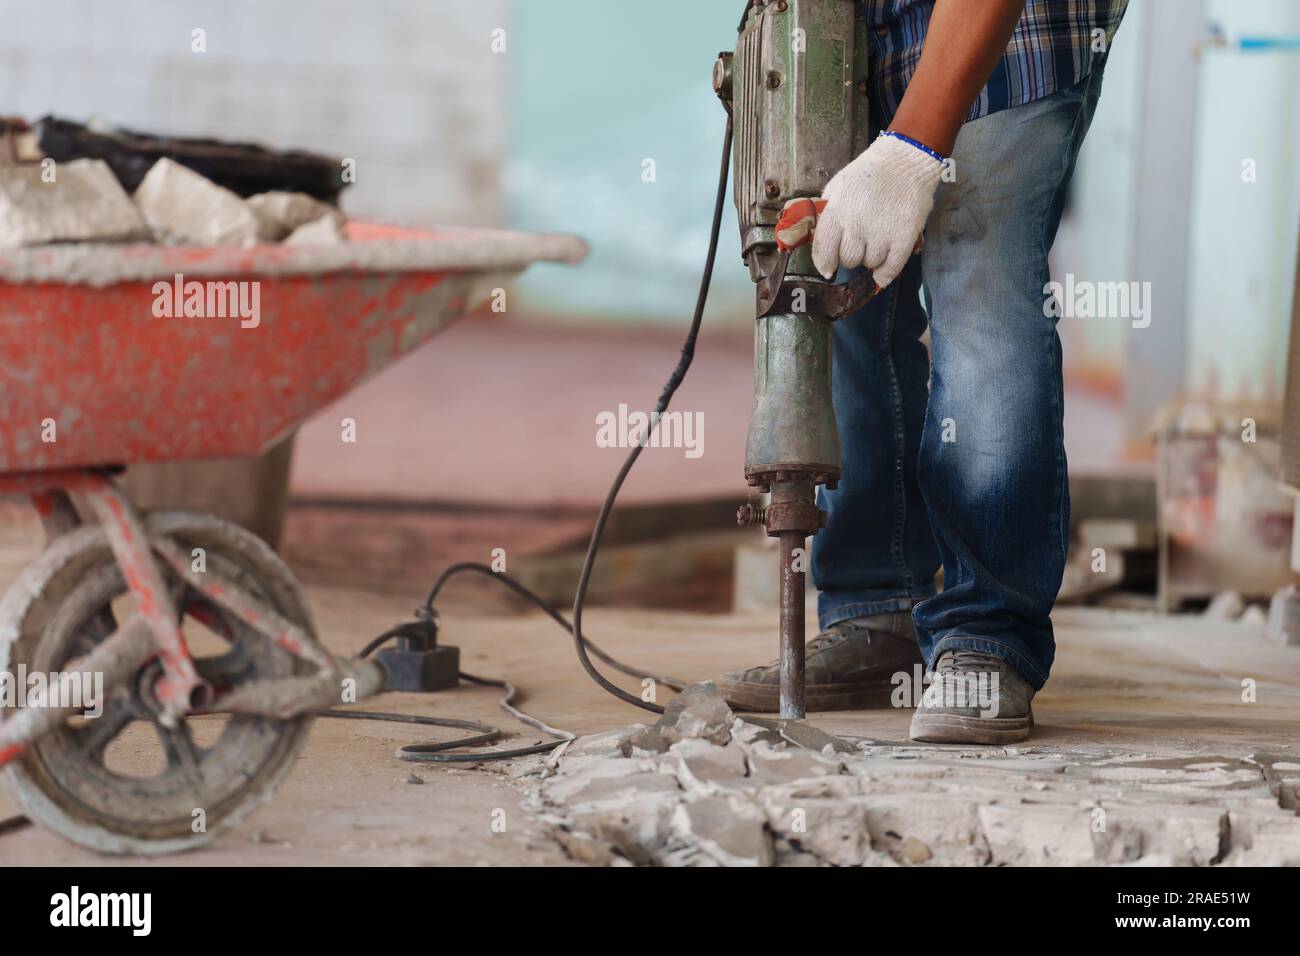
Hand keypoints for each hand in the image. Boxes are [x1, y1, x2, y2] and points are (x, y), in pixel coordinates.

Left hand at [811, 133, 944, 288]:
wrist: (904, 161)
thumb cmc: (868, 175)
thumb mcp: (837, 189)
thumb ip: (827, 216)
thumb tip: (819, 243)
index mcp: (836, 211)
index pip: (824, 250)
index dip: (824, 263)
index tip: (827, 268)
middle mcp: (856, 225)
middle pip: (848, 260)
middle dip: (851, 255)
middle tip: (860, 241)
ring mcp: (880, 233)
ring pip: (869, 264)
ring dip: (871, 257)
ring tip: (877, 238)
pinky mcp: (903, 239)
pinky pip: (890, 269)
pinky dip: (885, 273)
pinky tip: (883, 268)